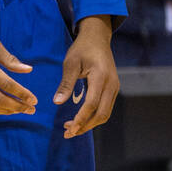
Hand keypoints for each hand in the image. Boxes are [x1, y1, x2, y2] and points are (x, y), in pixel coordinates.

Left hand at [54, 15, 118, 137]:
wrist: (97, 38)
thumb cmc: (82, 49)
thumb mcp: (70, 63)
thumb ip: (65, 83)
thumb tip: (57, 103)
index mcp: (101, 77)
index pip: (92, 104)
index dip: (80, 118)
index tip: (69, 128)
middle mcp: (111, 84)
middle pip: (102, 114)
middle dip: (85, 126)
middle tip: (68, 133)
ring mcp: (114, 87)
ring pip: (105, 113)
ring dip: (89, 123)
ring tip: (72, 128)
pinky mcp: (113, 89)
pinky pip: (106, 108)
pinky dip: (94, 117)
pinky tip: (80, 119)